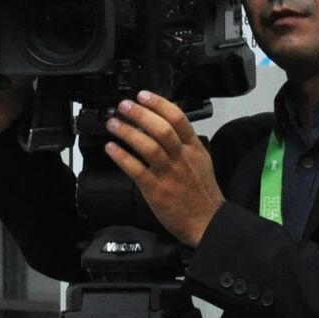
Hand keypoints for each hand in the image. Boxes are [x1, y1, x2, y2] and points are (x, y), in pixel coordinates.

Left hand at [102, 92, 224, 247]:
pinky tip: (111, 148)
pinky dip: (122, 157)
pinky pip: (137, 170)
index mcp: (194, 149)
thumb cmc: (202, 193)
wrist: (206, 222)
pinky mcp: (157, 191)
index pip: (178, 119)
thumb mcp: (201, 161)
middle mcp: (182, 158)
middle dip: (140, 114)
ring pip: (148, 147)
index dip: (159, 104)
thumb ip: (184, 144)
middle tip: (124, 106)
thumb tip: (163, 125)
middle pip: (162, 129)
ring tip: (113, 124)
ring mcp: (169, 174)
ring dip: (128, 132)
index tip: (143, 95)